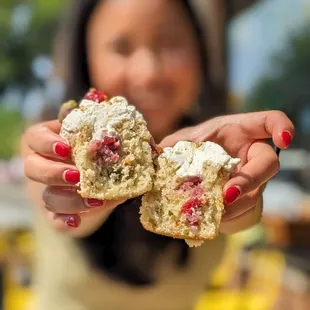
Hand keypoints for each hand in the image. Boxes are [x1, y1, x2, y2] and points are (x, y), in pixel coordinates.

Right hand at [22, 120, 123, 236]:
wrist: (106, 181)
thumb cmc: (101, 151)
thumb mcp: (100, 136)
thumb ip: (98, 125)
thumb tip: (106, 105)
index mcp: (50, 142)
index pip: (34, 137)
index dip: (46, 143)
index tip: (66, 148)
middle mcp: (44, 165)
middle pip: (32, 168)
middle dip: (53, 173)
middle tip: (77, 176)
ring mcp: (49, 190)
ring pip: (46, 196)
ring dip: (68, 199)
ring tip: (94, 200)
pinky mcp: (58, 211)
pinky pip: (54, 218)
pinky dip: (64, 221)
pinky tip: (76, 222)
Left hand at [161, 111, 293, 233]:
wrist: (196, 175)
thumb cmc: (191, 151)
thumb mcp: (179, 143)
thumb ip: (170, 146)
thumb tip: (151, 153)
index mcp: (238, 132)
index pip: (269, 121)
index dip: (282, 127)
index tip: (283, 140)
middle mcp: (250, 155)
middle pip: (268, 165)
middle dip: (250, 181)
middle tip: (226, 194)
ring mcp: (252, 179)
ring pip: (256, 194)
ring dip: (236, 207)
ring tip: (213, 213)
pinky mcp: (247, 201)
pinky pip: (246, 213)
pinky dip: (229, 219)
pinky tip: (212, 221)